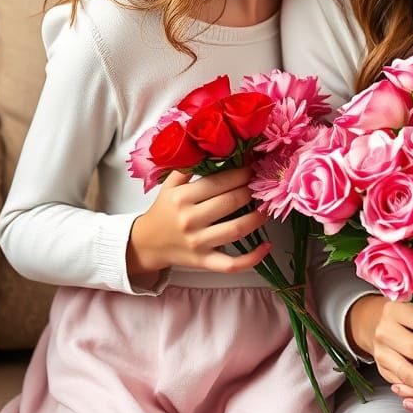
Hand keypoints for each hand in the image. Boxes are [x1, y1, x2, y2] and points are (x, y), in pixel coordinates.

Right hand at [126, 167, 270, 282]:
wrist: (146, 244)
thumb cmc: (164, 210)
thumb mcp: (170, 184)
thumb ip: (189, 165)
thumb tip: (213, 147)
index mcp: (181, 198)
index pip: (219, 181)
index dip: (241, 173)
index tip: (253, 166)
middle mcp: (190, 220)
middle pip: (231, 202)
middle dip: (251, 190)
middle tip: (262, 184)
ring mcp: (198, 243)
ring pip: (236, 230)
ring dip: (257, 217)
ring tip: (267, 207)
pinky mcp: (204, 262)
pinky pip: (231, 264)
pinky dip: (252, 258)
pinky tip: (266, 246)